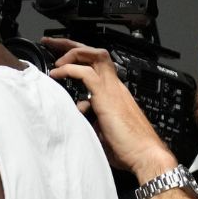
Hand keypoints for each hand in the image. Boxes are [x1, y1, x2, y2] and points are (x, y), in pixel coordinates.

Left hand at [44, 38, 176, 176]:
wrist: (146, 155)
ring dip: (72, 52)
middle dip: (72, 45)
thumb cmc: (129, 147)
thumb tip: (78, 116)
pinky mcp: (107, 96)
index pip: (96, 65)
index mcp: (114, 92)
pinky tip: (57, 74)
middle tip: (52, 43)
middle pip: (95, 53)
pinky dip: (69, 69)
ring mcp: (112, 89)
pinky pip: (86, 74)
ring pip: (94, 55)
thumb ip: (91, 118)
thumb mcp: (103, 129)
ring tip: (56, 60)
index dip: (78, 57)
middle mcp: (115, 86)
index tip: (59, 59)